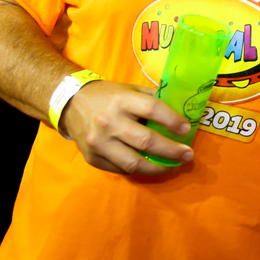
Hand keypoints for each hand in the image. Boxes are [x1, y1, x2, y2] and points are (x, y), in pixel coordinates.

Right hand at [59, 80, 193, 174]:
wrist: (71, 104)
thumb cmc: (108, 96)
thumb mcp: (130, 89)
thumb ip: (153, 98)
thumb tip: (181, 109)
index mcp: (122, 100)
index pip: (152, 109)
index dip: (172, 120)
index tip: (187, 129)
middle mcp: (109, 122)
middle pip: (145, 141)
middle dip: (171, 150)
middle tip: (188, 154)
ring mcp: (99, 143)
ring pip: (133, 163)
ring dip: (158, 168)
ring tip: (174, 166)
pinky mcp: (92, 158)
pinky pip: (120, 169)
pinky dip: (139, 170)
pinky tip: (152, 167)